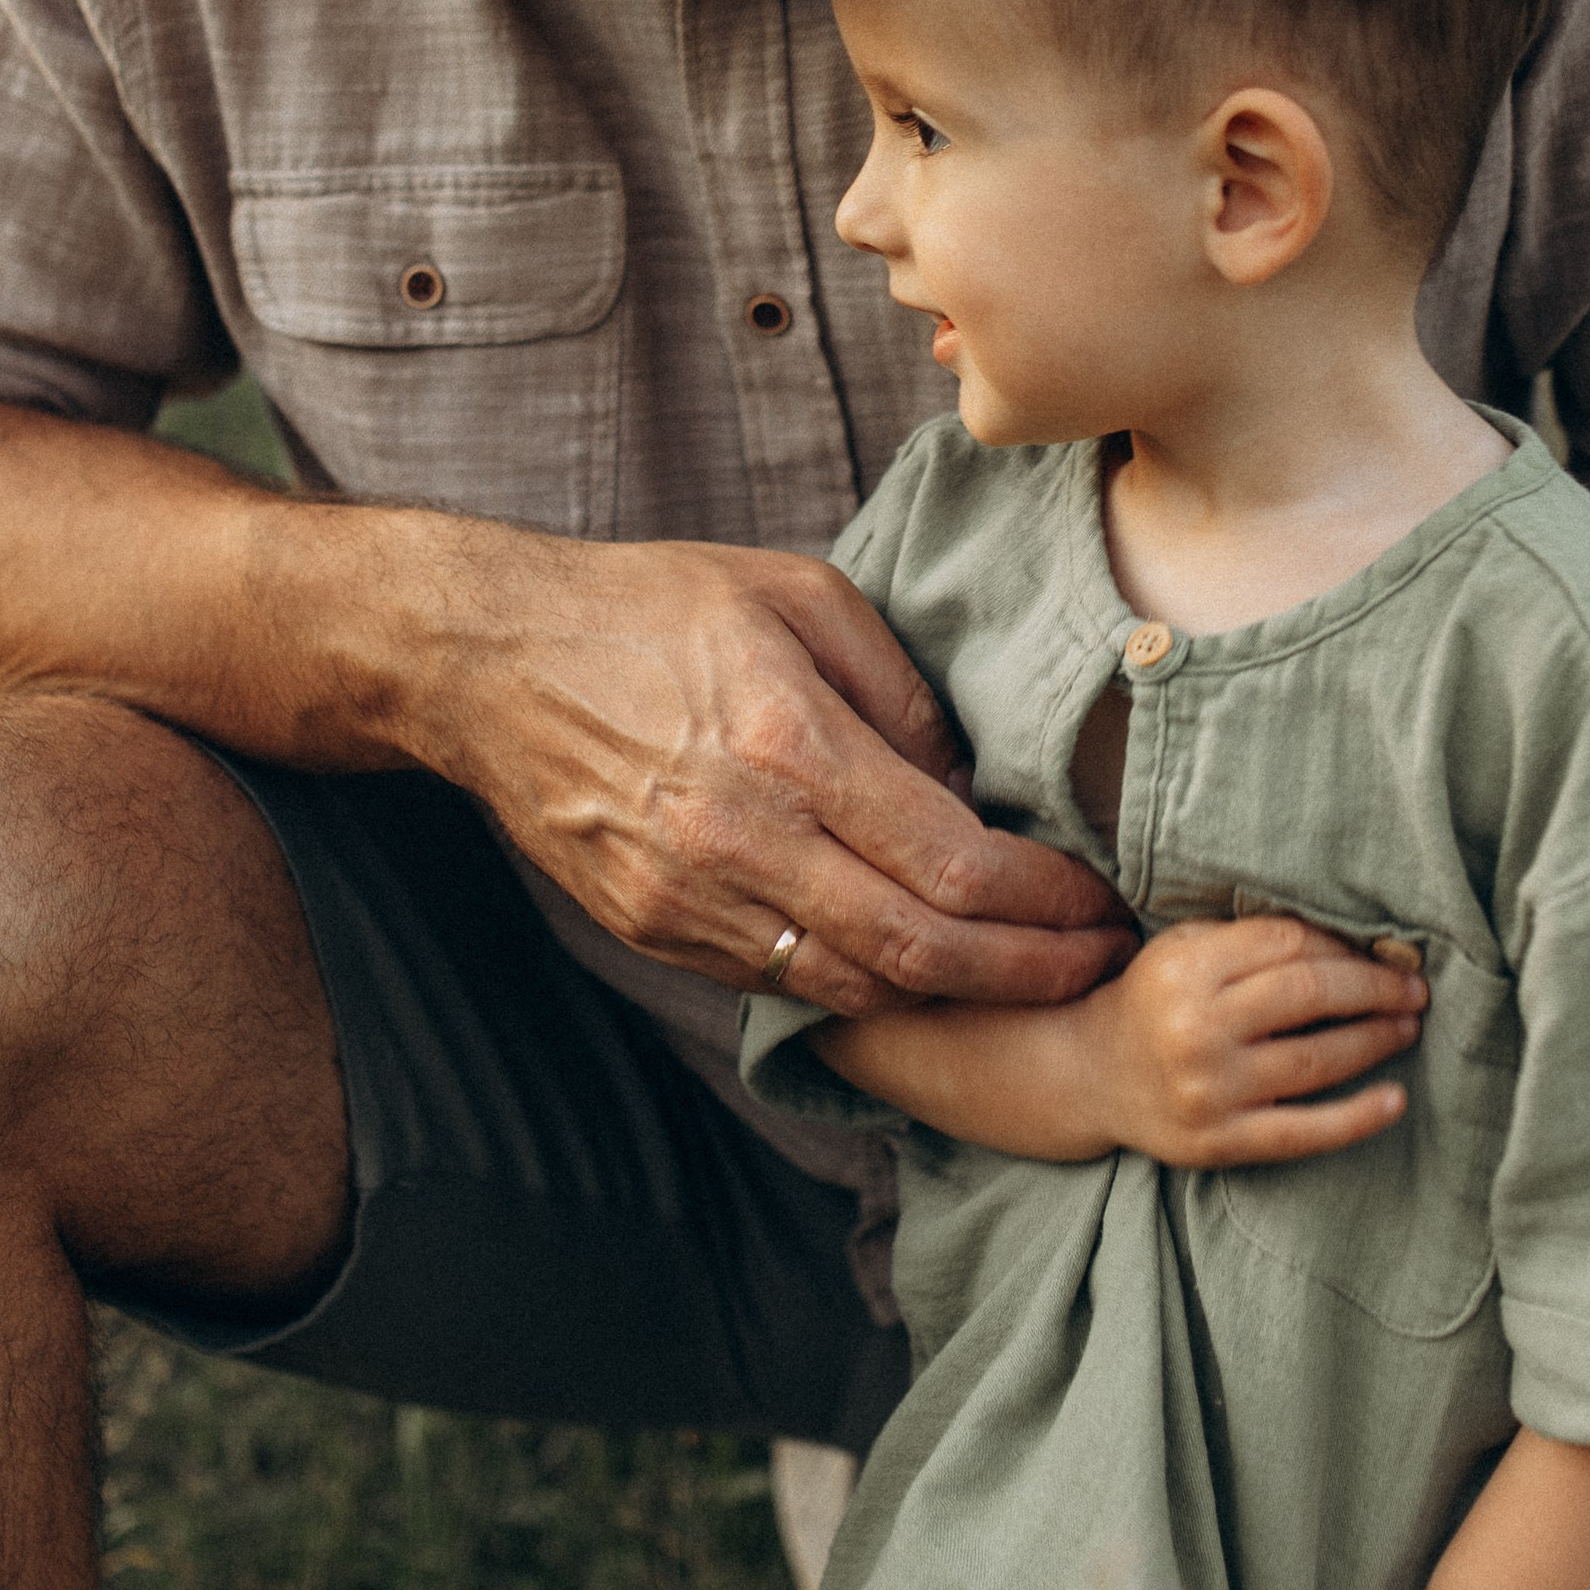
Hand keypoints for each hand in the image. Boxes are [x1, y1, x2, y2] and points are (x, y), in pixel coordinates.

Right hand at [412, 524, 1130, 1016]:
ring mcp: (689, 900)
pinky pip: (786, 981)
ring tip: (1029, 972)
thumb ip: (902, 695)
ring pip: (855, 986)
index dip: (1046, 904)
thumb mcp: (800, 595)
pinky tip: (918, 960)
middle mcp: (738, 839)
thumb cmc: (649, 606)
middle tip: (1098, 962)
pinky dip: (866, 983)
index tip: (1100, 901)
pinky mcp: (655, 930)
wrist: (489, 660)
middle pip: (919, 952)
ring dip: (955, 994)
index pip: (954, 867)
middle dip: (1029, 972)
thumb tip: (968, 788)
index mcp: (786, 744)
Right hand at [1070, 916, 1423, 1165]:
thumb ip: (1252, 940)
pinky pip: (1304, 1131)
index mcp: (1187, 969)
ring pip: (1316, 1060)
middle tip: (1414, 990)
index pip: (1288, 945)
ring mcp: (1209, 1089)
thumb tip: (1351, 942)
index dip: (1344, 947)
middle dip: (1375, 988)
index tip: (1379, 954)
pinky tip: (1395, 1100)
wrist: (1091, 1076)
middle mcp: (1196, 1027)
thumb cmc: (1154, 1001)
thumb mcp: (1183, 949)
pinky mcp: (1220, 1141)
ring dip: (1376, 1040)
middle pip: (1310, 994)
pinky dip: (1357, 1117)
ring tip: (1407, 1026)